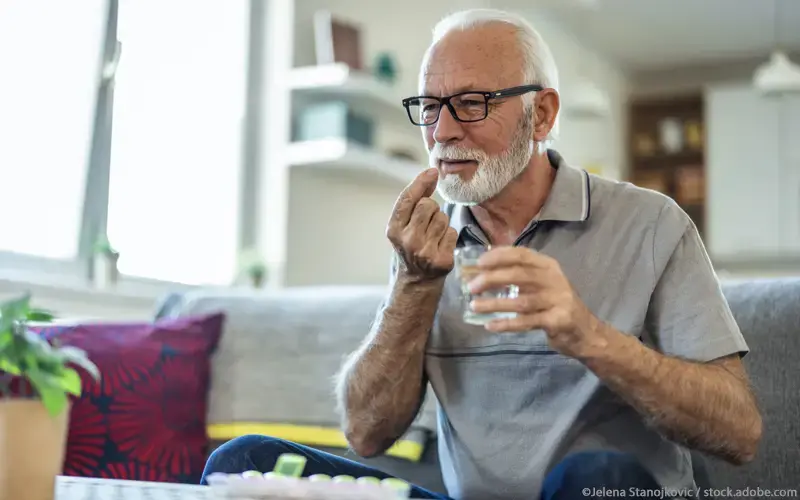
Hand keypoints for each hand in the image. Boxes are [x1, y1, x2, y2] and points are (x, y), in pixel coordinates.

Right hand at [386, 168, 457, 282]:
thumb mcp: (404, 225)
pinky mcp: (442, 261)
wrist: (416, 281)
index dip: (420, 182)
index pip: (408, 199)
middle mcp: (407, 241)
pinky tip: (440, 246)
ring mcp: (425, 252)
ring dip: (441, 223)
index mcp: (393, 230)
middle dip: (431, 208)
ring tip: (433, 236)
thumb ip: (414, 201)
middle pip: (428, 205)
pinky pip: (452, 232)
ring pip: (443, 218)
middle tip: (426, 223)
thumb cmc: (411, 245)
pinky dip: (449, 236)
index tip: (432, 171)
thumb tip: (431, 173)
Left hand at [467, 246, 604, 358]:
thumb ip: (519, 277)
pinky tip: (490, 325)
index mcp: (548, 266)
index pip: (522, 254)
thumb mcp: (541, 284)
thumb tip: (482, 273)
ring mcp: (558, 300)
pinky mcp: (558, 321)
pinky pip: (527, 322)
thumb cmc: (555, 304)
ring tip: (474, 306)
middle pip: (519, 275)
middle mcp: (554, 280)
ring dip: (494, 304)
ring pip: (521, 301)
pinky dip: (507, 324)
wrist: (585, 332)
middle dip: (492, 279)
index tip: (479, 262)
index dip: (499, 256)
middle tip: (471, 287)